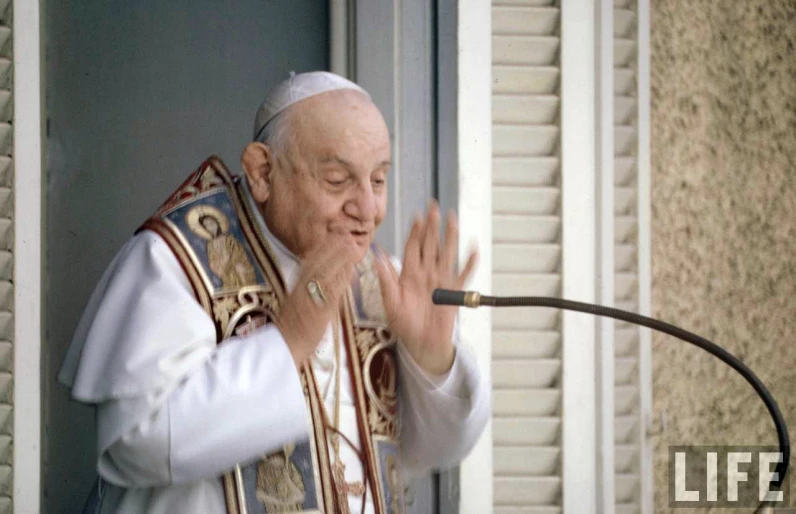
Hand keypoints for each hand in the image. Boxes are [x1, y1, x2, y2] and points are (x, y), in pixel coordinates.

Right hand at [274, 235, 358, 367]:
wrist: (284, 344)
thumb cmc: (292, 324)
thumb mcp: (295, 299)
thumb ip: (305, 284)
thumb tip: (316, 269)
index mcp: (296, 284)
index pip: (309, 260)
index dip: (323, 245)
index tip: (334, 233)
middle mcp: (302, 288)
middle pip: (318, 262)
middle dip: (333, 247)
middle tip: (346, 234)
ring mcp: (311, 299)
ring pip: (326, 274)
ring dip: (340, 259)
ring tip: (352, 246)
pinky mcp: (320, 311)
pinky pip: (332, 293)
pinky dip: (342, 280)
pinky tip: (352, 271)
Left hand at [375, 202, 477, 374]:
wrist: (422, 344)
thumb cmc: (404, 325)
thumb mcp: (391, 302)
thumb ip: (385, 280)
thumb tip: (377, 257)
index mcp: (409, 274)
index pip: (412, 247)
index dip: (415, 232)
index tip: (417, 216)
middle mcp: (426, 273)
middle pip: (430, 244)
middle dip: (432, 226)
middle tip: (434, 207)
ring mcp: (441, 281)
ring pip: (447, 253)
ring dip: (450, 236)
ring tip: (453, 218)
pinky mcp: (453, 292)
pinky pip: (464, 274)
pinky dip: (470, 263)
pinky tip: (473, 249)